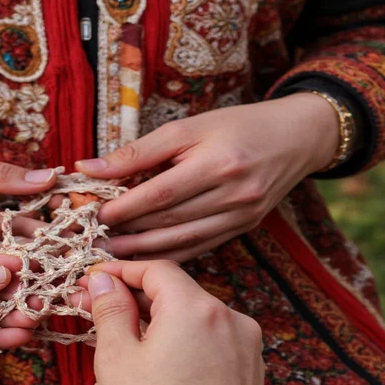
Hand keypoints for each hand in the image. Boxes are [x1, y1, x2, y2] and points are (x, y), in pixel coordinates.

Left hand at [76, 94, 339, 260]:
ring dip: (143, 251)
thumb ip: (138, 151)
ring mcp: (241, 216)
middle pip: (169, 221)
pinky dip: (168, 255)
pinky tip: (143, 259)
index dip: (124, 208)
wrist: (297, 138)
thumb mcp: (187, 127)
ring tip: (110, 253)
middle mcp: (233, 194)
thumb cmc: (235, 126)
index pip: (161, 194)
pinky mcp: (243, 229)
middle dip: (127, 232)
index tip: (94, 215)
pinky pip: (199, 249)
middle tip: (93, 239)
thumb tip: (88, 168)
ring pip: (182, 241)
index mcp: (218, 163)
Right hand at [84, 260, 265, 384]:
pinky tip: (160, 363)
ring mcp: (245, 345)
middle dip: (135, 297)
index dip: (120, 270)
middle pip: (176, 292)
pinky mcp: (251, 371)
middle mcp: (229, 317)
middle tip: (97, 310)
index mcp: (195, 307)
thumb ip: (110, 311)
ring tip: (124, 340)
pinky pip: (211, 341)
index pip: (155, 270)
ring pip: (194, 317)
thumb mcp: (117, 360)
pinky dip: (183, 341)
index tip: (92, 280)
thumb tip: (102, 281)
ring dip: (159, 320)